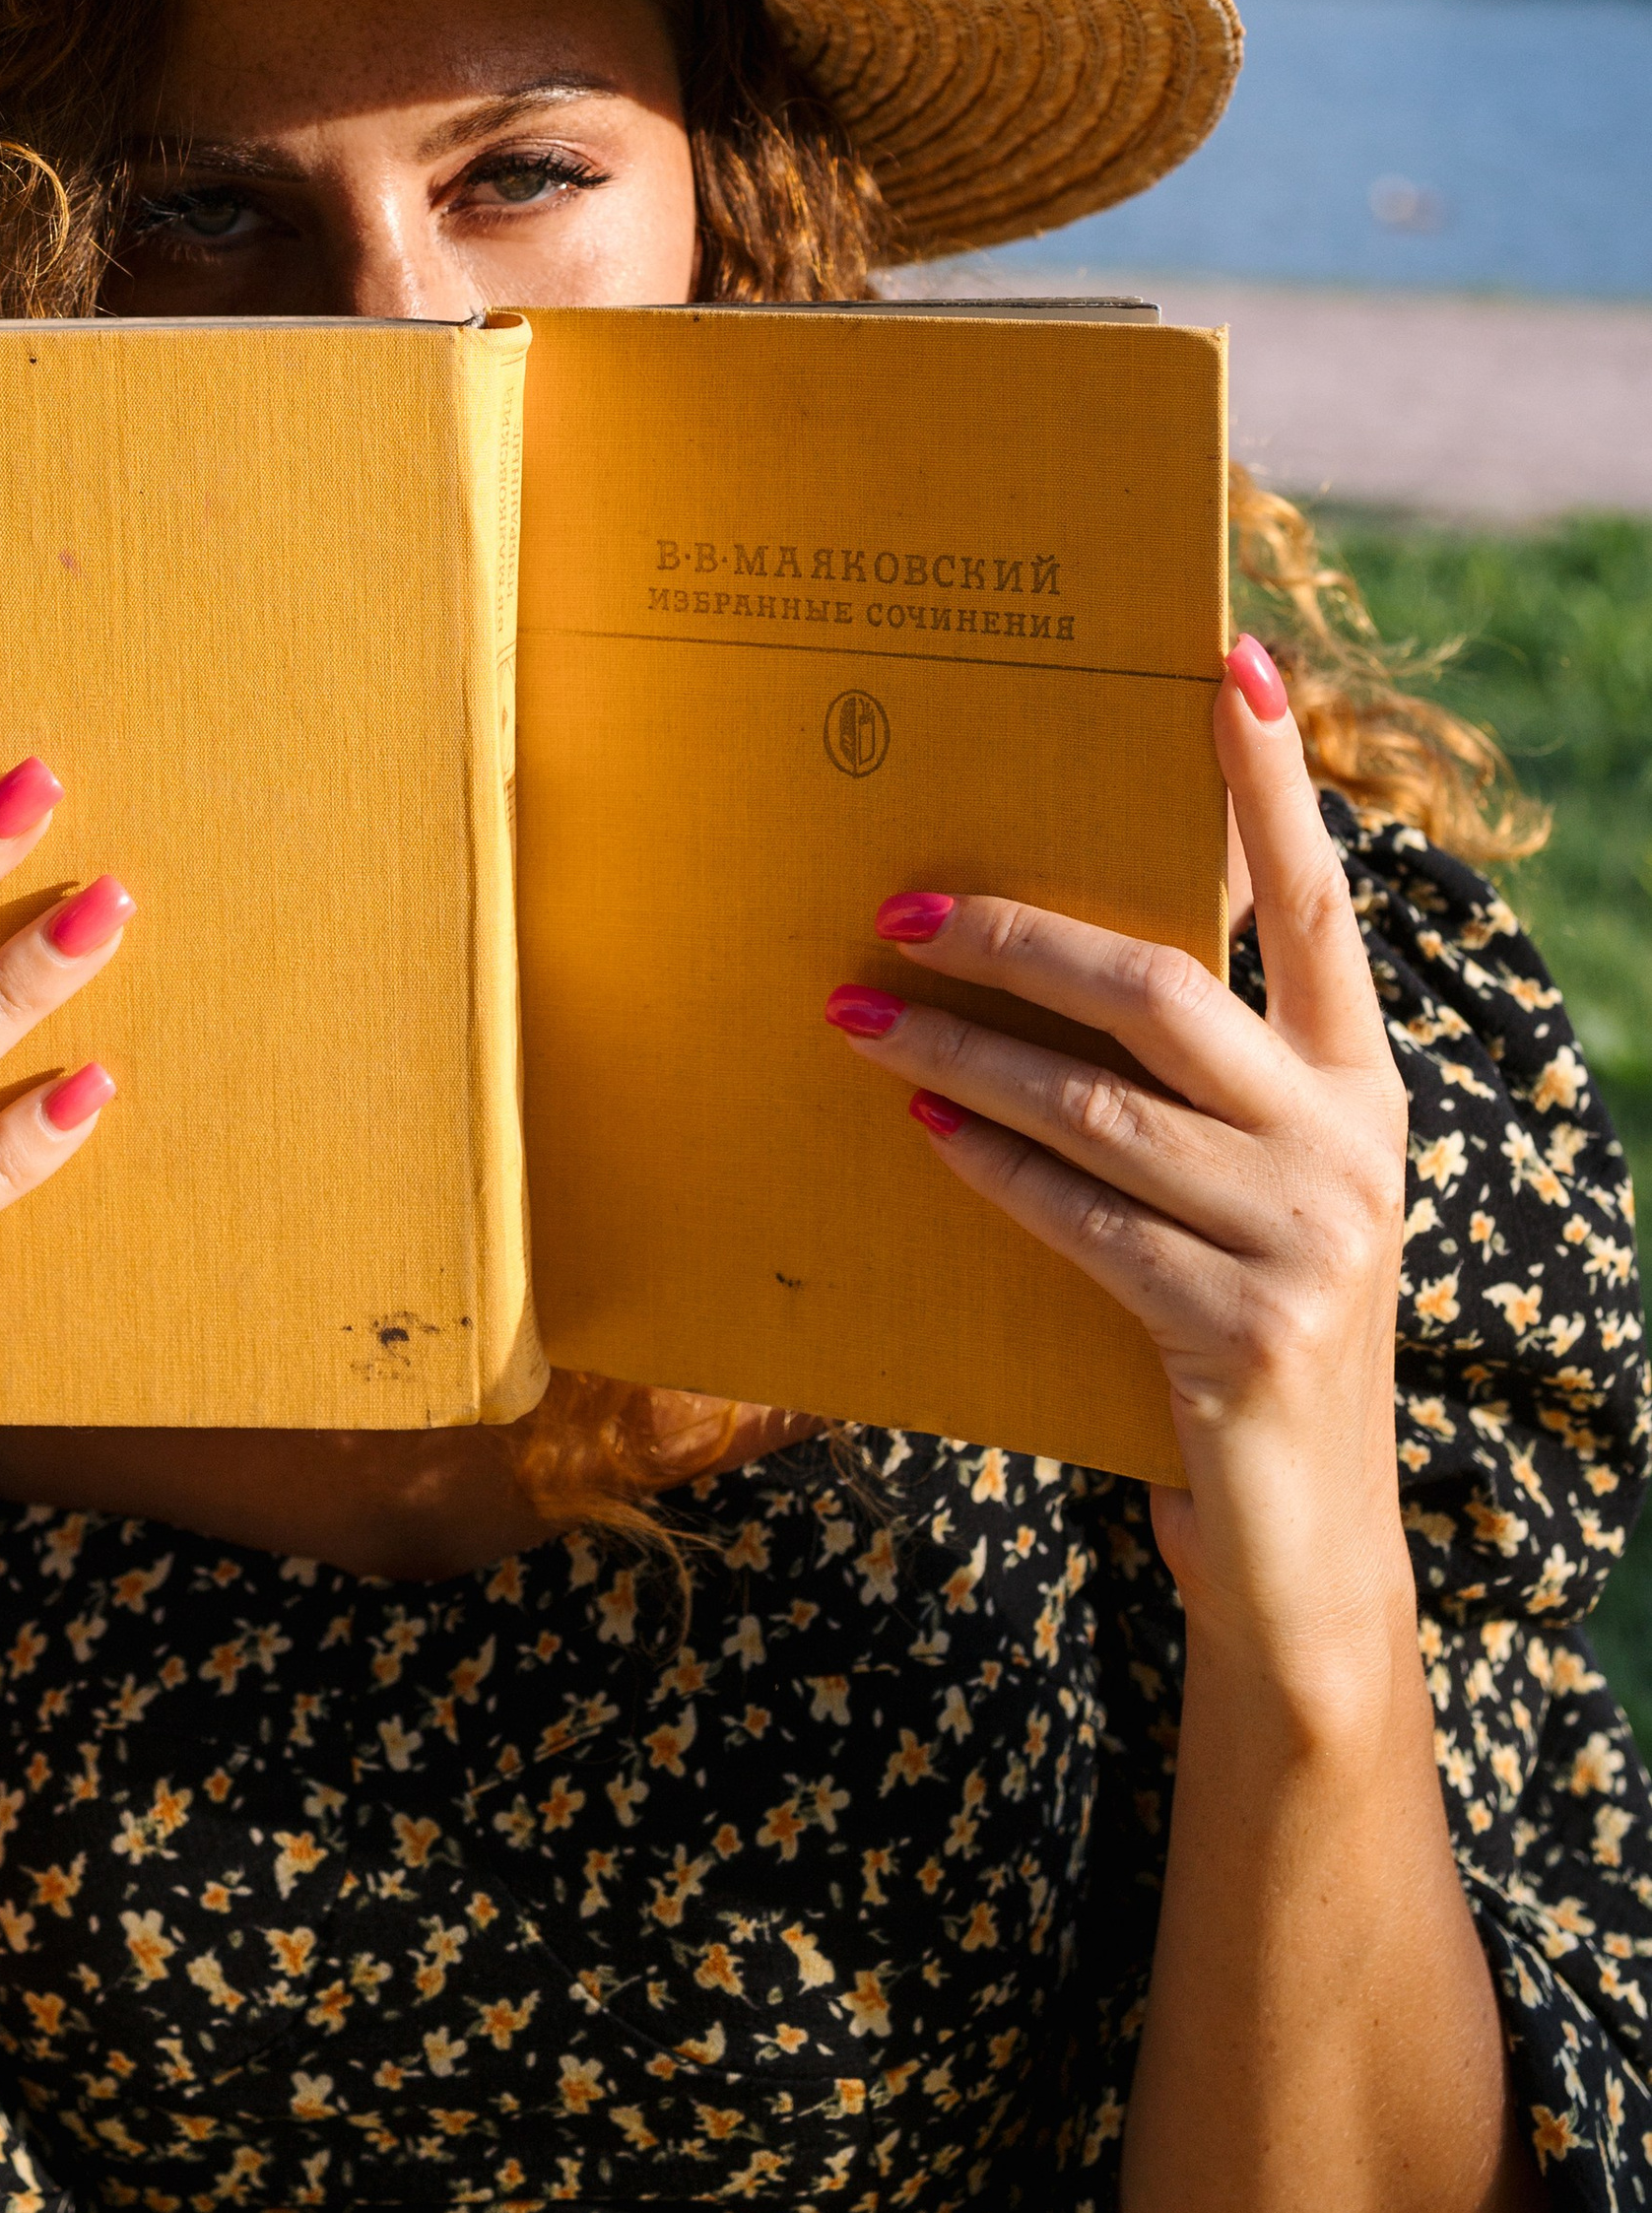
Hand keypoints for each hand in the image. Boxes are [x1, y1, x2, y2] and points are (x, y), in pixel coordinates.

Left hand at [824, 637, 1412, 1683]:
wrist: (1302, 1554)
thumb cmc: (1237, 1325)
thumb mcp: (1240, 1188)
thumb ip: (1185, 1082)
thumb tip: (1033, 949)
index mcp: (1357, 1082)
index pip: (1313, 899)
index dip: (1269, 779)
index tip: (1228, 658)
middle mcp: (1351, 1142)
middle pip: (1165, 983)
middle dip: (1017, 933)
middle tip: (897, 904)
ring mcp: (1308, 1239)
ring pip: (1097, 1100)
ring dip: (959, 1049)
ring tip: (854, 1014)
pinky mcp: (1244, 1330)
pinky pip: (1082, 1216)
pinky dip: (990, 1166)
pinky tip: (922, 1131)